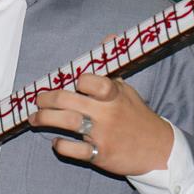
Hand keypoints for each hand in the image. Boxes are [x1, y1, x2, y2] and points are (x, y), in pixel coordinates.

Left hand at [28, 74, 173, 175]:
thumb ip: (111, 69)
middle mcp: (106, 113)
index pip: (90, 80)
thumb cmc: (138, 116)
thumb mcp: (128, 90)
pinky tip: (56, 141)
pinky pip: (73, 149)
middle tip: (38, 99)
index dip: (77, 80)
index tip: (71, 82)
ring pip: (65, 123)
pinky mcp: (99, 155)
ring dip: (44, 119)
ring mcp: (102, 134)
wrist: (158, 150)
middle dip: (46, 99)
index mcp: (113, 95)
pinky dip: (60, 145)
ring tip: (34, 118)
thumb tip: (109, 38)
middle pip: (67, 100)